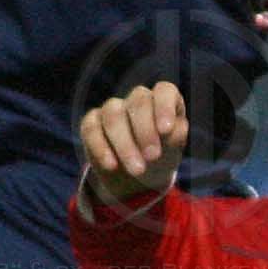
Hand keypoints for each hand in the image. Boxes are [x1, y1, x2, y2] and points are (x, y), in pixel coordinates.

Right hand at [80, 80, 188, 205]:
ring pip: (113, 114)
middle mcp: (137, 99)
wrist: (138, 177)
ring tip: (137, 170)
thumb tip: (170, 130)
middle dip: (145, 130)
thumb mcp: (174, 149)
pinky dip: (101, 148)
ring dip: (125, 143)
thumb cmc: (162, 156)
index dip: (164, 107)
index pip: (164, 91)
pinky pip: (91, 129)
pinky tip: (112, 166)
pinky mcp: (92, 123)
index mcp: (163, 100)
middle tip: (153, 157)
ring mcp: (112, 108)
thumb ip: (176, 136)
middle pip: (139, 101)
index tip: (166, 130)